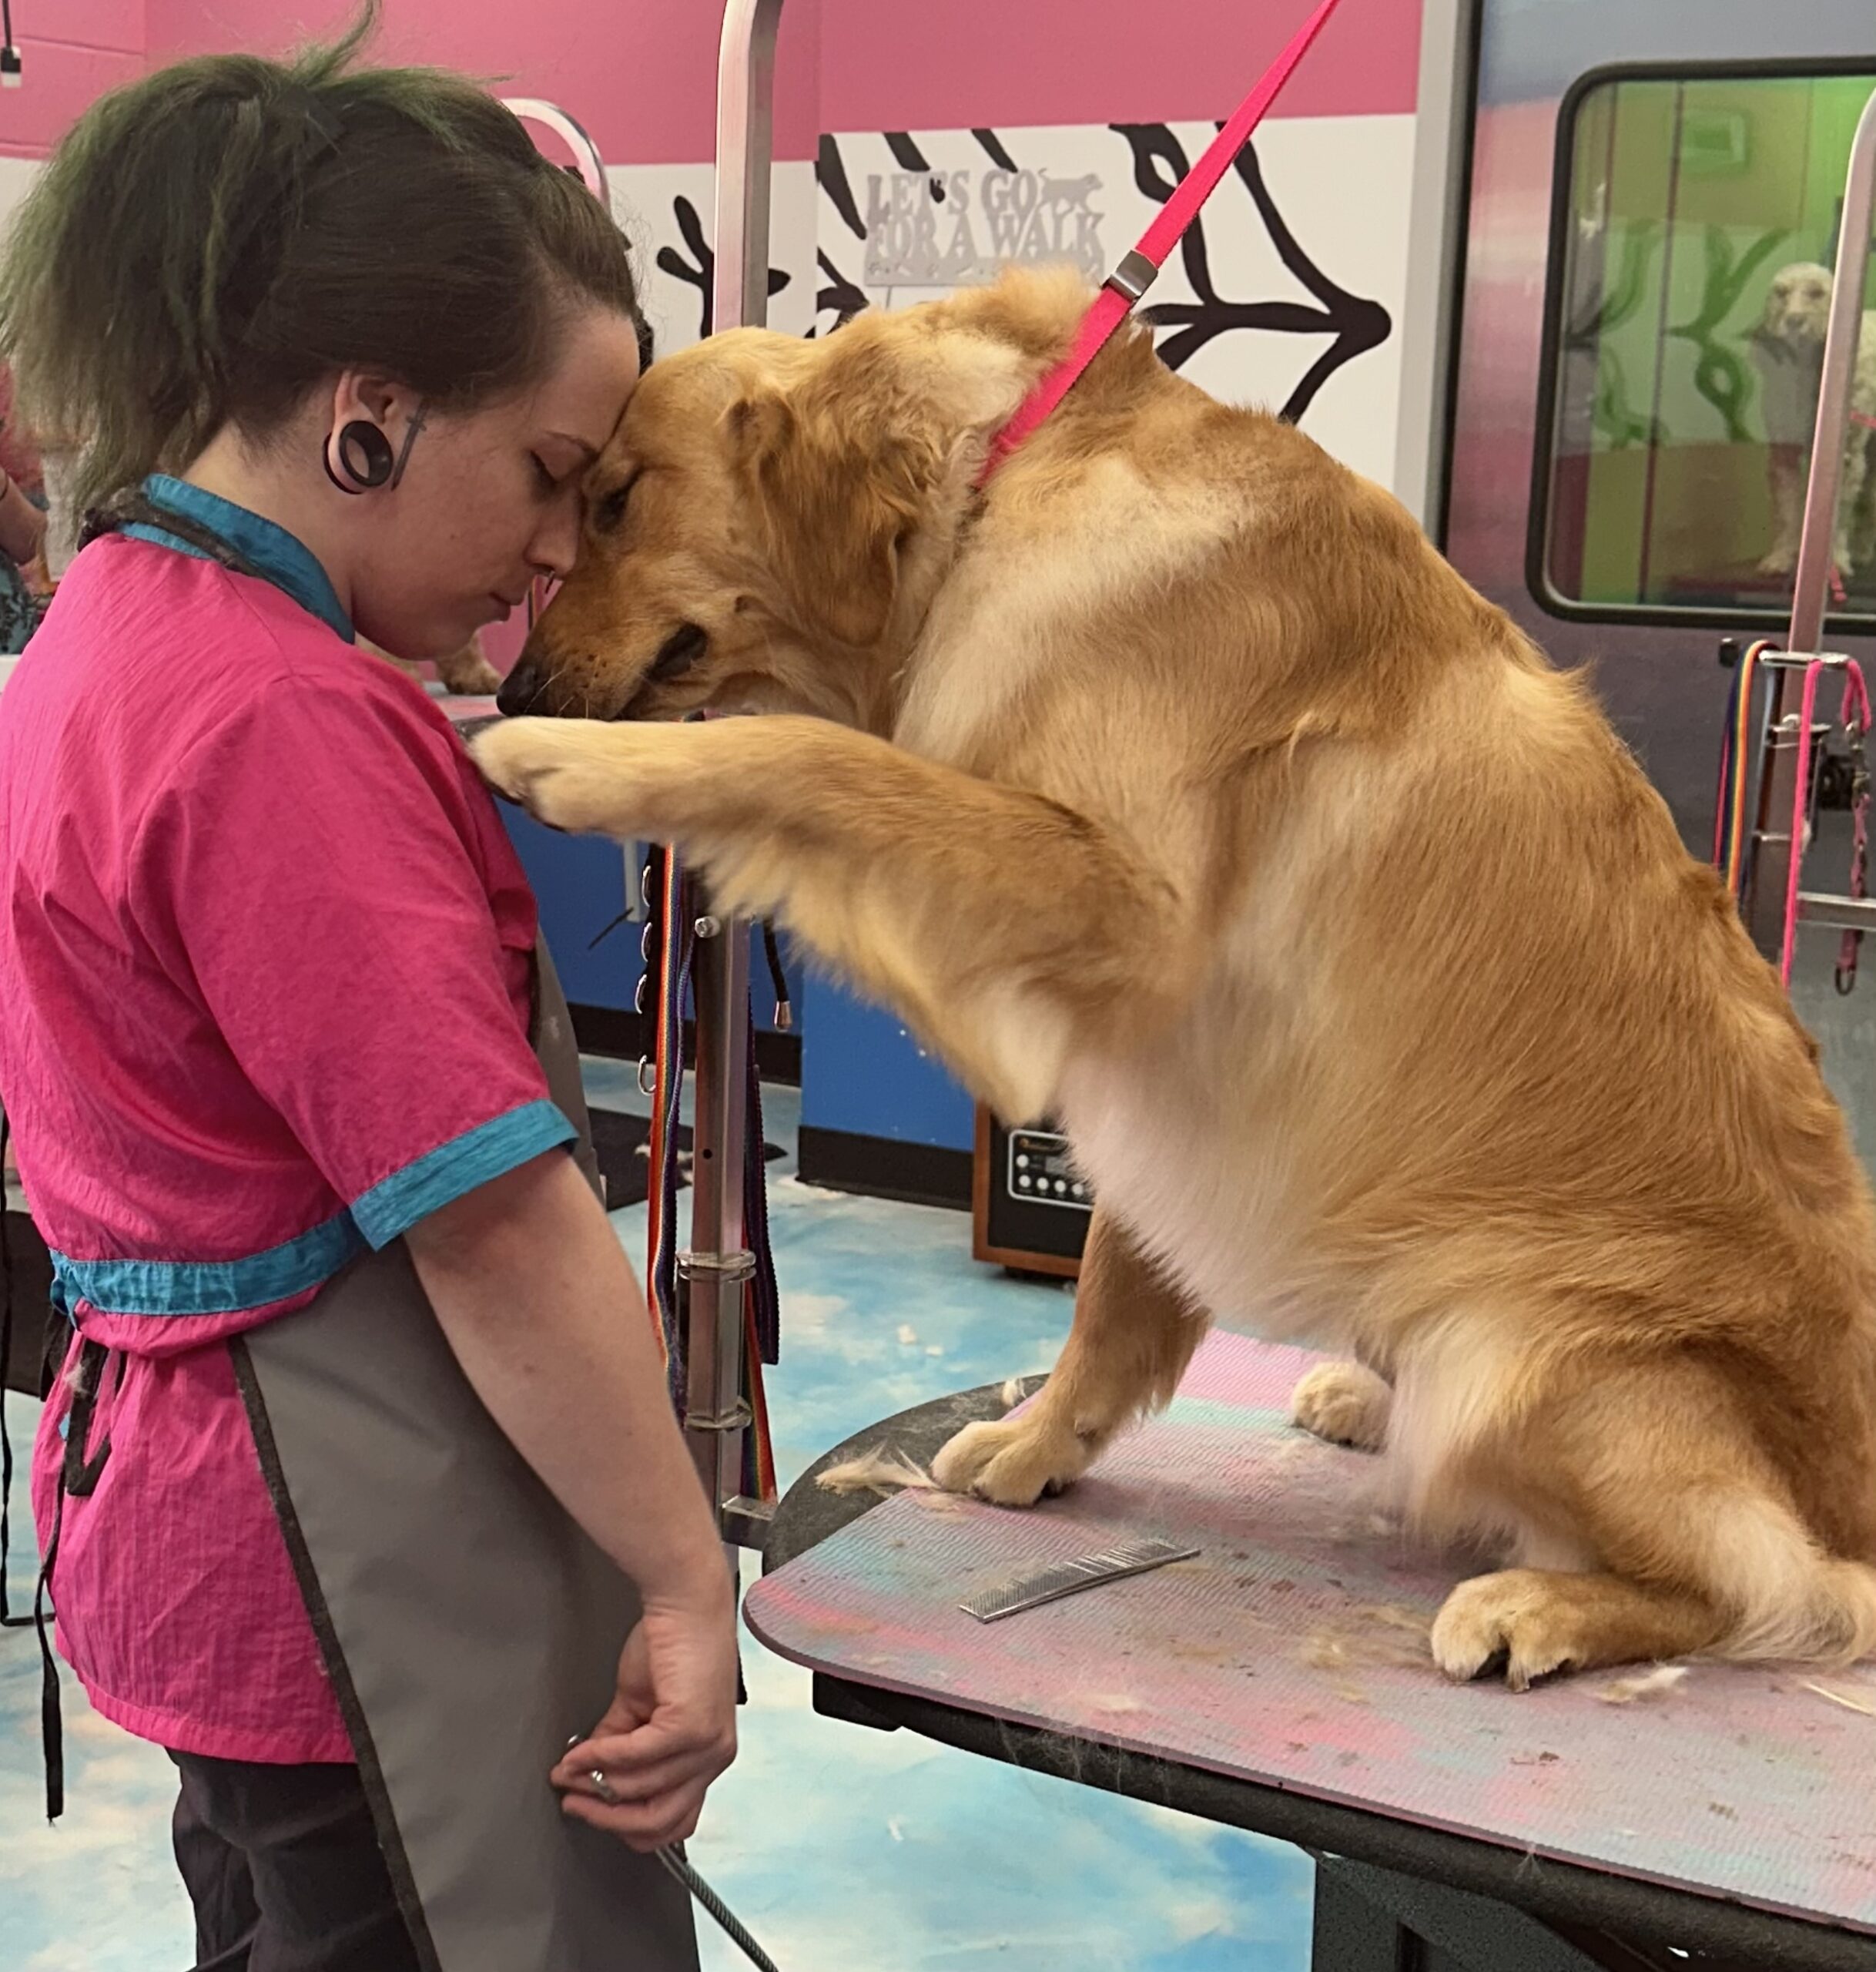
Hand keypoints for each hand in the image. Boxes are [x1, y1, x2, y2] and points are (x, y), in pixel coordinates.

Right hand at [550, 1593, 738, 1850]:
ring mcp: (708, 1745)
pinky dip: (601, 1758)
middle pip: (659, 1822)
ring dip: (596, 1785)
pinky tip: (582, 1752)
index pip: (674, 1821)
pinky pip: (637, 1757)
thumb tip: (588, 1771)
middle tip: (573, 1800)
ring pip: (644, 1794)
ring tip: (568, 1771)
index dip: (626, 1824)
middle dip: (607, 1818)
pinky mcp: (692, 1726)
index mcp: (708, 1756)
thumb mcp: (640, 1704)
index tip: (591, 1809)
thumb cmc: (673, 1641)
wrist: (686, 1600)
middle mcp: (716, 1757)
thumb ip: (620, 1743)